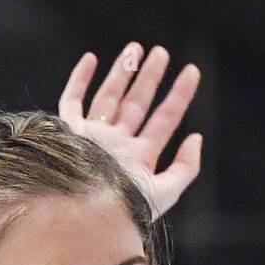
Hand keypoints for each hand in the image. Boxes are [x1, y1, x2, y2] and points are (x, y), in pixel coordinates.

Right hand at [59, 43, 202, 216]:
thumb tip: (196, 137)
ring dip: (122, 72)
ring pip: (109, 97)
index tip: (192, 71)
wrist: (80, 216)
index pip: (164, 120)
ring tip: (136, 48)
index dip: (179, 95)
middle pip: (137, 103)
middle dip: (150, 77)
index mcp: (138, 158)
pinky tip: (92, 58)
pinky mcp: (67, 133)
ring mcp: (91, 137)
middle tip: (161, 52)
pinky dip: (79, 80)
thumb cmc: (120, 211)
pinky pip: (72, 101)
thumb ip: (185, 168)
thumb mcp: (164, 193)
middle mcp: (115, 145)